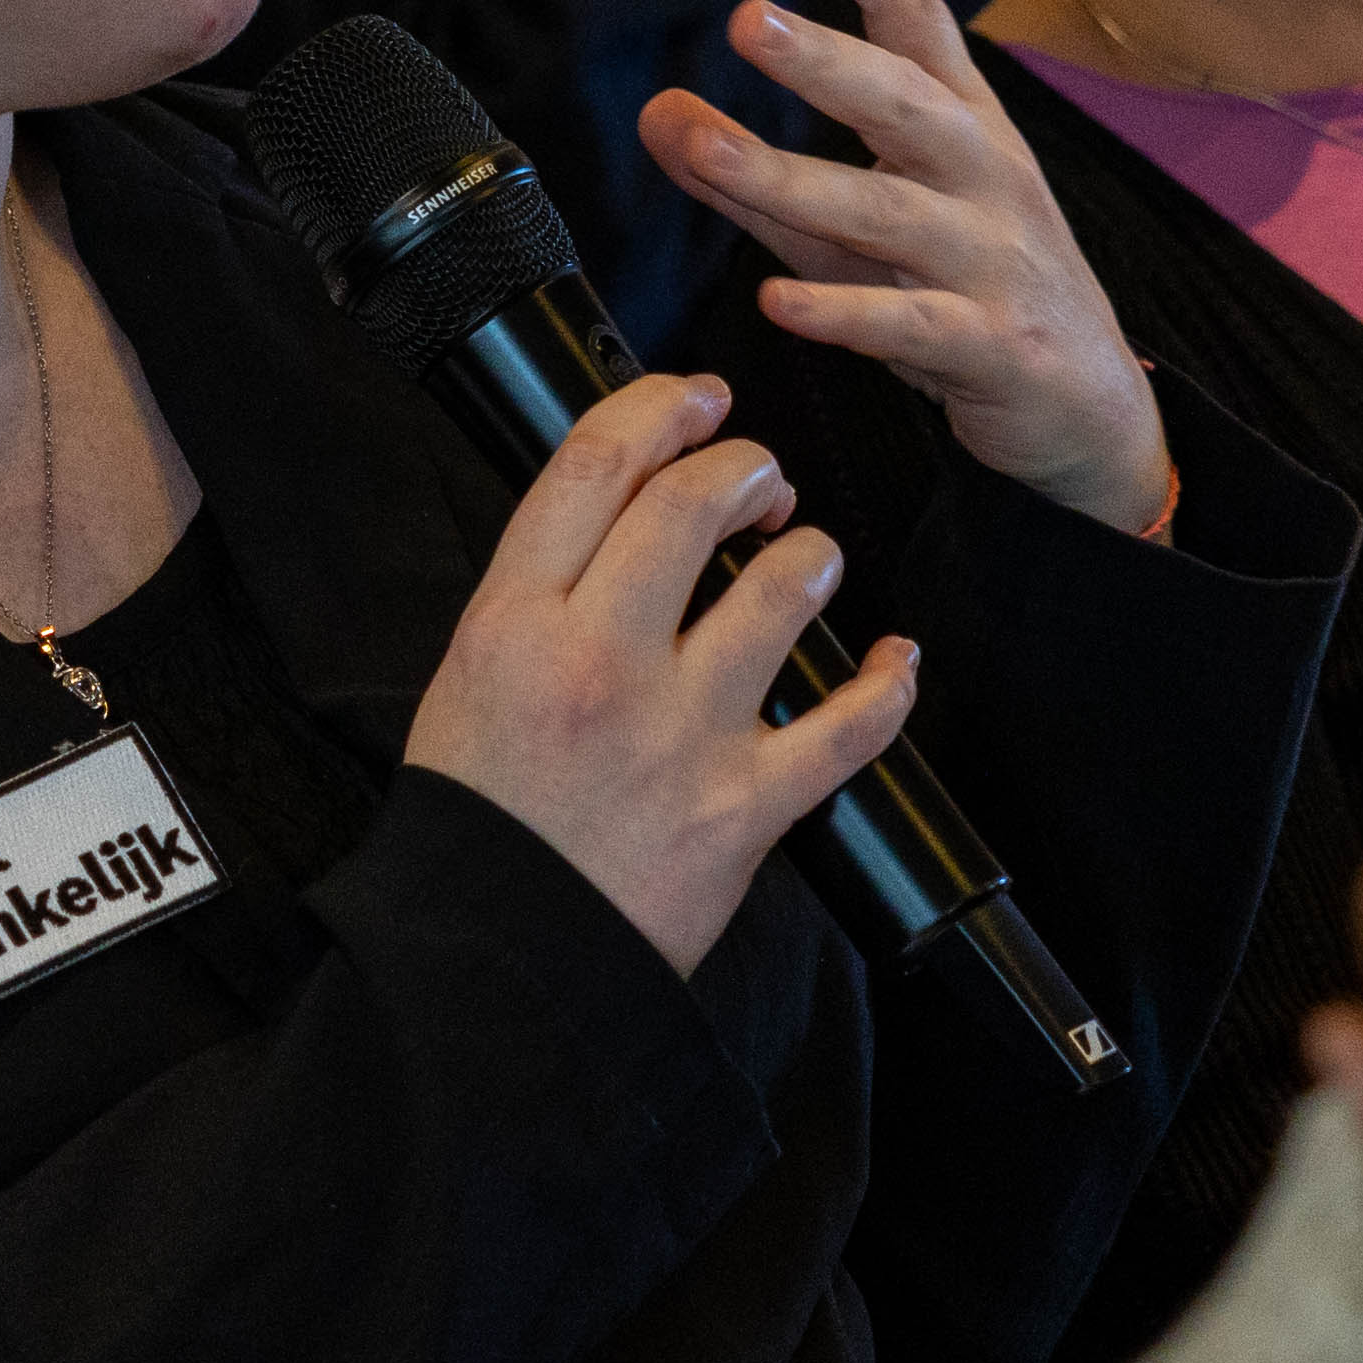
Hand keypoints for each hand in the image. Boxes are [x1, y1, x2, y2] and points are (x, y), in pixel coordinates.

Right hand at [398, 366, 914, 976]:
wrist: (497, 963)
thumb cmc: (480, 823)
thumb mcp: (468, 678)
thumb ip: (536, 595)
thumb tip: (619, 514)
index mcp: (514, 624)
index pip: (595, 467)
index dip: (660, 408)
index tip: (696, 399)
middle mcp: (599, 663)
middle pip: (693, 506)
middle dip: (745, 467)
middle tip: (761, 482)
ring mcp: (679, 735)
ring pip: (782, 591)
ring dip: (811, 558)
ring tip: (807, 562)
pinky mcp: (744, 808)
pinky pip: (847, 728)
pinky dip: (886, 686)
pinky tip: (894, 662)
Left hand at [636, 0, 1170, 528]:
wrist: (1093, 415)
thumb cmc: (966, 298)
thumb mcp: (859, 228)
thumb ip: (758, 175)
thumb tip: (658, 112)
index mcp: (963, 124)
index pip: (916, 13)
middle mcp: (986, 174)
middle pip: (905, 100)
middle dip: (826, 56)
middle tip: (745, 17)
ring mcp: (996, 259)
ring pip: (890, 210)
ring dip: (792, 178)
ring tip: (705, 150)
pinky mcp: (995, 345)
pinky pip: (913, 323)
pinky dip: (845, 312)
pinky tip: (779, 301)